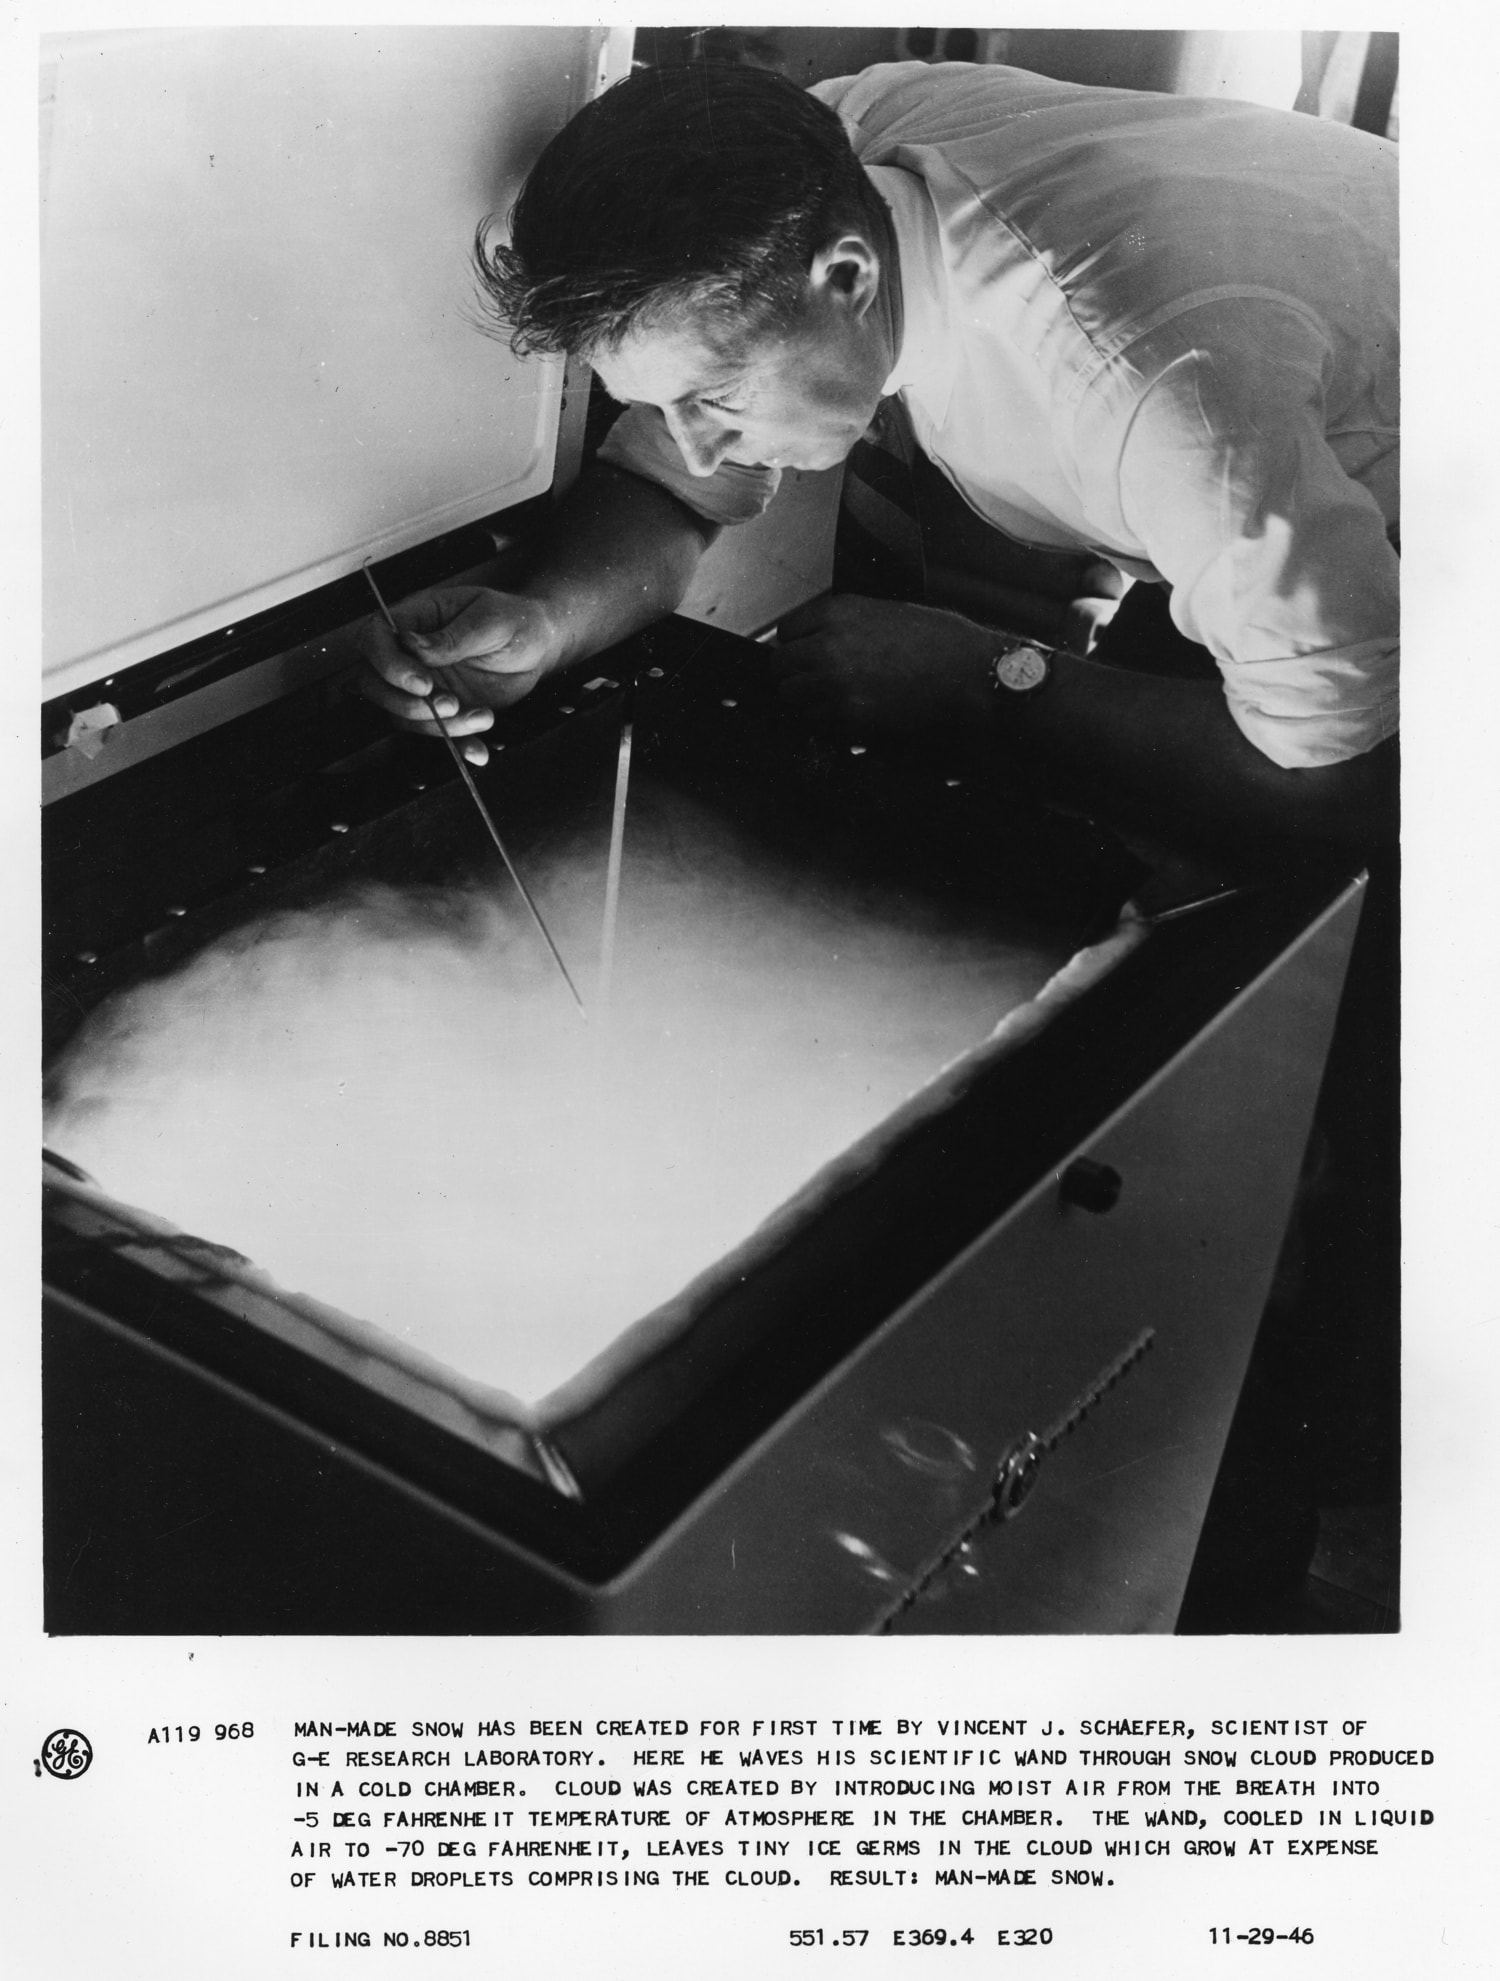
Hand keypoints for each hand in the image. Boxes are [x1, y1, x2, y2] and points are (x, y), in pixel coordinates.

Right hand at [357, 585, 561, 765]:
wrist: (539, 647)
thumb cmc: (514, 621)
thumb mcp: (489, 621)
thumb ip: (451, 637)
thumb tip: (411, 645)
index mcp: (416, 619)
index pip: (374, 638)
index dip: (388, 664)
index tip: (422, 683)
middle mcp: (411, 655)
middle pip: (374, 684)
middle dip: (407, 703)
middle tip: (450, 704)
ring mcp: (425, 684)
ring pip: (403, 716)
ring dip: (439, 727)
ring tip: (483, 716)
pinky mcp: (443, 710)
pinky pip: (436, 734)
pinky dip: (456, 746)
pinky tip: (478, 750)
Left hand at [771, 595, 995, 742]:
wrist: (962, 670)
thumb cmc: (934, 638)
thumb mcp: (881, 610)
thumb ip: (842, 622)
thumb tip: (815, 638)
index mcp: (837, 613)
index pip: (786, 631)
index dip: (795, 643)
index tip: (803, 650)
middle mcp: (828, 646)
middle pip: (780, 665)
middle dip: (793, 672)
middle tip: (810, 677)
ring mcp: (835, 683)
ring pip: (791, 696)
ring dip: (804, 697)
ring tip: (826, 695)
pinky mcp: (848, 715)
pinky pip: (814, 719)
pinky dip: (823, 718)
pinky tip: (843, 709)